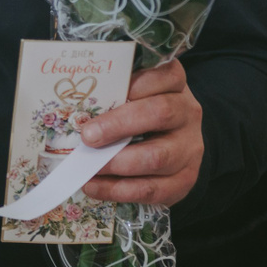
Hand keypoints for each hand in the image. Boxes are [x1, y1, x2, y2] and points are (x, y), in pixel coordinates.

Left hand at [79, 59, 203, 206]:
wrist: (176, 145)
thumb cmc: (144, 113)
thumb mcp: (137, 94)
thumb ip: (116, 93)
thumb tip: (76, 108)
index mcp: (176, 86)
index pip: (165, 76)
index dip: (137, 84)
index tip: (106, 91)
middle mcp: (188, 114)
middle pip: (160, 114)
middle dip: (118, 125)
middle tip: (88, 136)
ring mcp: (190, 149)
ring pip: (156, 157)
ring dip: (116, 163)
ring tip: (86, 165)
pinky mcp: (183, 180)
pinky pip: (151, 189)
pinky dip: (117, 190)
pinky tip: (93, 186)